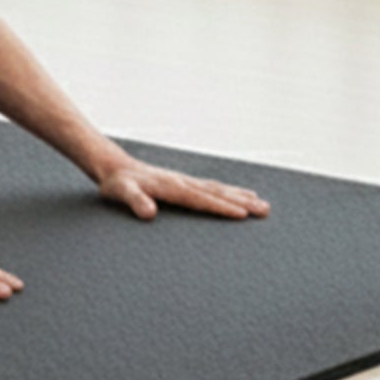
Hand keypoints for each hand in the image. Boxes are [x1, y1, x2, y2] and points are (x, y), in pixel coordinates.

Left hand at [96, 156, 269, 221]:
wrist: (114, 166)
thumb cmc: (117, 182)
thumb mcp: (120, 192)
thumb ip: (134, 200)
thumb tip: (149, 213)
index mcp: (171, 187)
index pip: (201, 199)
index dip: (221, 207)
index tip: (243, 214)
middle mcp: (182, 181)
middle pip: (217, 192)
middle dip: (242, 201)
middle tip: (266, 210)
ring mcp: (185, 180)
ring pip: (218, 188)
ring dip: (241, 196)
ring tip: (263, 204)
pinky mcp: (183, 182)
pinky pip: (212, 187)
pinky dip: (229, 191)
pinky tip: (239, 195)